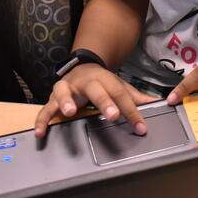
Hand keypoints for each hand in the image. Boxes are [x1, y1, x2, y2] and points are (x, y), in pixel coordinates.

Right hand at [34, 64, 157, 137]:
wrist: (82, 65)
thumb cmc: (101, 81)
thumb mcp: (118, 86)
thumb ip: (135, 97)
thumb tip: (156, 103)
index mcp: (105, 79)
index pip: (121, 95)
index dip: (132, 111)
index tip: (140, 126)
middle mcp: (86, 81)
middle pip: (96, 91)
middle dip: (105, 102)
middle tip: (113, 115)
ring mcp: (68, 87)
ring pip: (65, 92)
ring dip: (67, 102)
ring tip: (70, 112)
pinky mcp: (53, 96)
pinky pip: (45, 108)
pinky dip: (42, 119)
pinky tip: (41, 132)